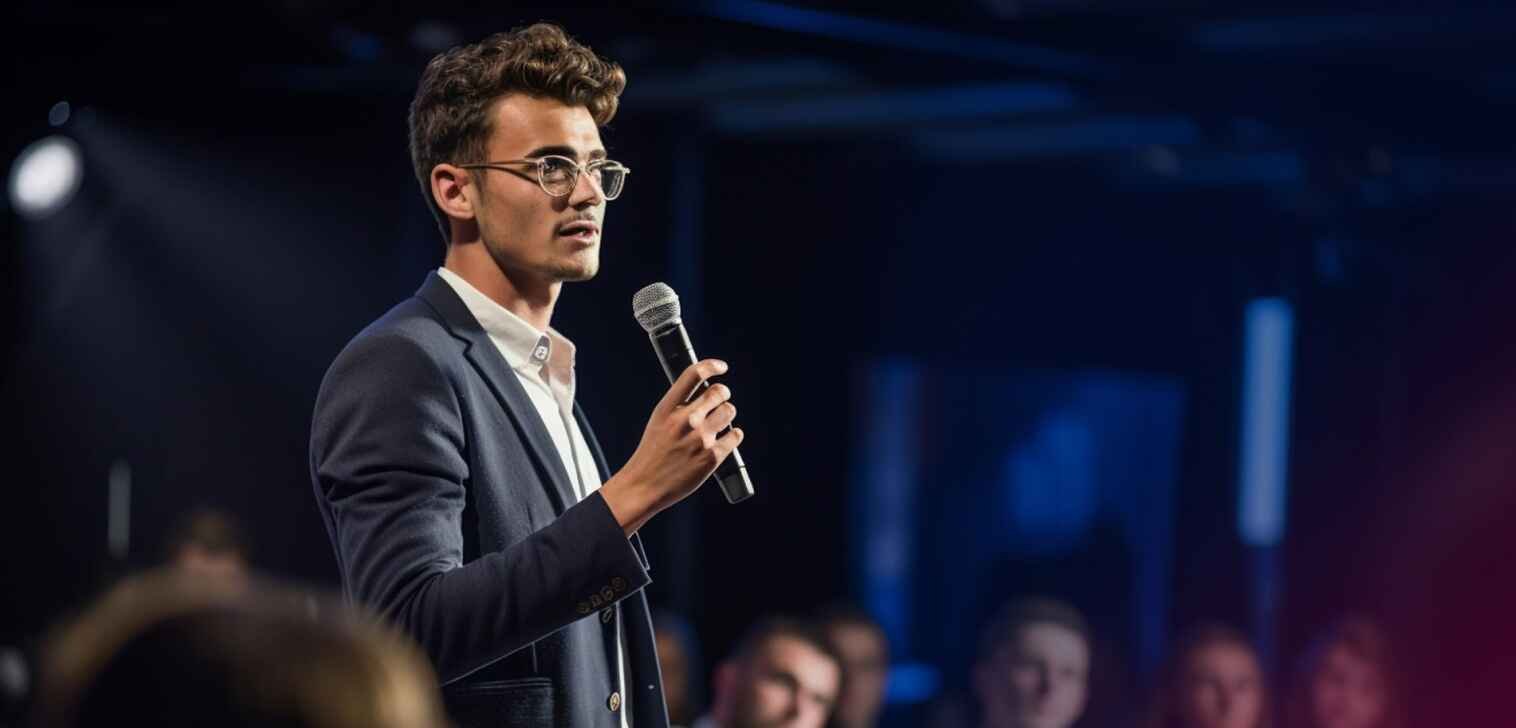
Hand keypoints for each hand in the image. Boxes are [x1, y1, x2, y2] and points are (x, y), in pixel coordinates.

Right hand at [601, 359, 744, 534]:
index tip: (721, 367)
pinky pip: (735, 434)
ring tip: (717, 424)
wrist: (644, 485)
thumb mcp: (658, 421)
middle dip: (722, 394)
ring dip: (726, 415)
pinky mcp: (712, 456)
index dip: (712, 366)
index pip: (694, 374)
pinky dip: (733, 435)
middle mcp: (685, 420)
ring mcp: (700, 438)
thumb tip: (707, 392)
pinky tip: (724, 440)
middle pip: (719, 391)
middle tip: (718, 402)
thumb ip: (679, 405)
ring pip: (729, 411)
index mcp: (668, 408)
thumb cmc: (652, 453)